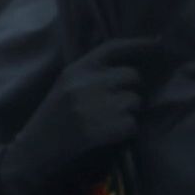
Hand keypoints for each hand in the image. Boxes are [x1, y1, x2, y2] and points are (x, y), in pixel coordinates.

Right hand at [0, 37, 154, 194]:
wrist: (35, 151)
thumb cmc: (52, 119)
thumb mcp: (65, 87)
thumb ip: (92, 75)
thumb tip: (130, 69)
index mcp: (75, 69)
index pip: (112, 48)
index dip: (138, 44)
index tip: (158, 43)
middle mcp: (86, 83)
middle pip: (131, 76)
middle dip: (131, 90)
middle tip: (117, 105)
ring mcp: (95, 105)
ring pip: (135, 102)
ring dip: (129, 113)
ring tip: (108, 122)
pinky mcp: (104, 128)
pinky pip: (133, 125)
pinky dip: (126, 132)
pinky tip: (108, 136)